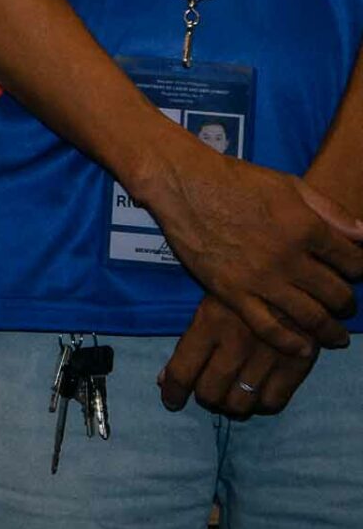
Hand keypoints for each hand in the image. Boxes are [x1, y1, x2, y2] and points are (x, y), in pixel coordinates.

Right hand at [138, 148, 362, 355]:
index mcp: (307, 229)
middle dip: (347, 304)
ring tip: (335, 336)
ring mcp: (260, 279)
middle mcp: (289, 258)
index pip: (353, 263)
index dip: (360, 270)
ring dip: (329, 330)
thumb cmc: (238, 180)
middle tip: (346, 307)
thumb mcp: (290, 184)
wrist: (184, 185)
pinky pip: (267, 328)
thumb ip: (330, 211)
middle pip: (335, 294)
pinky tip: (303, 348)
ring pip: (309, 316)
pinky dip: (290, 343)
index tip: (353, 274)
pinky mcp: (232, 293)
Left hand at [160, 295, 317, 416]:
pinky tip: (257, 393)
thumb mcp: (212, 305)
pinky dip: (260, 405)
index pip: (182, 371)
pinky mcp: (296, 364)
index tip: (172, 402)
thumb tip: (164, 380)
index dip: (173, 393)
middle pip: (210, 393)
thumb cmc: (246, 289)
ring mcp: (267, 356)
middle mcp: (236, 343)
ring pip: (239, 403)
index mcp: (210, 323)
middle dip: (205, 398)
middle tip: (209, 391)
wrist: (297, 279)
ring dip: (231, 406)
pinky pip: (271, 403)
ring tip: (231, 395)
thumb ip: (189, 342)